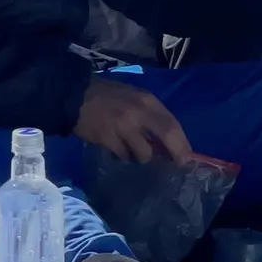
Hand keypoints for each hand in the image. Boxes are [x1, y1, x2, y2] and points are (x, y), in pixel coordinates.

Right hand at [74, 76, 192, 164]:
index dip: (182, 143)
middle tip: (176, 165)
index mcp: (146, 100)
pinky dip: (124, 156)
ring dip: (142, 157)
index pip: (172, 123)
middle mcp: (138, 112)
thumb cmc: (107, 96)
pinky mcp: (108, 139)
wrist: (74, 96)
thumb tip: (166, 142)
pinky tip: (117, 150)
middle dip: (176, 153)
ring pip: (144, 153)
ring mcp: (123, 126)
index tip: (187, 157)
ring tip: (134, 152)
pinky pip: (124, 156)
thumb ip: (150, 115)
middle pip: (167, 135)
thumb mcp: (133, 97)